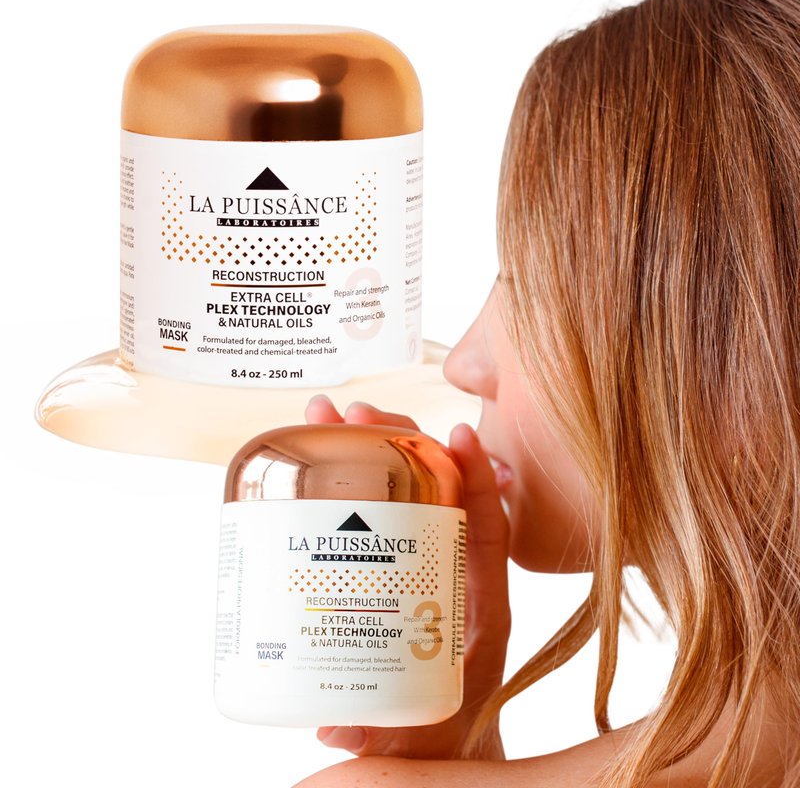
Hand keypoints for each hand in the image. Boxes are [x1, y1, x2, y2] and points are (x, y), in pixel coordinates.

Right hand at [305, 396, 510, 759]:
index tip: (459, 435)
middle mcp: (450, 575)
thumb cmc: (441, 735)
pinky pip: (380, 516)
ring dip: (371, 451)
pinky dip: (355, 483)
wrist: (436, 742)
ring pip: (402, 493)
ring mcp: (419, 566)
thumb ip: (383, 733)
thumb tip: (336, 725)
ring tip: (330, 421)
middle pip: (434, 491)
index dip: (477, 480)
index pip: (486, 531)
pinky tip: (321, 462)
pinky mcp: (391, 570)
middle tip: (355, 415)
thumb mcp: (419, 736)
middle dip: (398, 444)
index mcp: (477, 607)